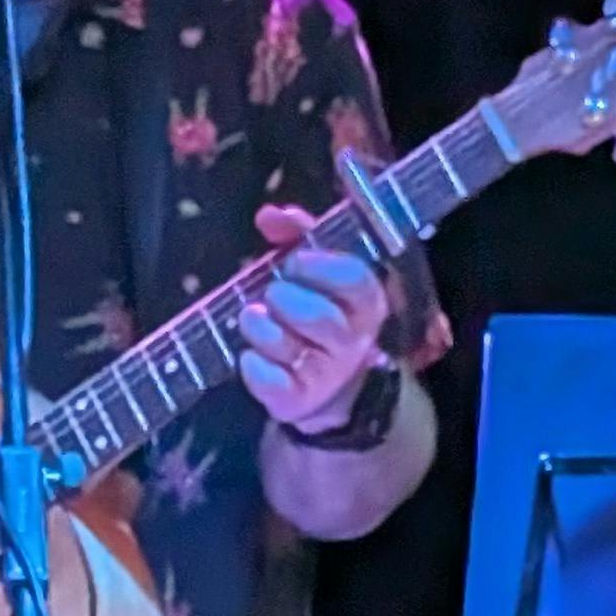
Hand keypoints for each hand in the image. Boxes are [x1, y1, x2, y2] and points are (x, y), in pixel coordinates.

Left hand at [238, 201, 391, 432]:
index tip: (293, 260)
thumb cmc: (321, 312)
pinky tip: (248, 356)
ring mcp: (327, 373)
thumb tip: (270, 215)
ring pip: (295, 349)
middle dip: (289, 300)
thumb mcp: (318, 269)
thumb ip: (298, 237)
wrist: (331, 386)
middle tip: (272, 293)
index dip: (322, 267)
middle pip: (323, 319)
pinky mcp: (299, 401)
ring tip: (251, 317)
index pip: (355, 282)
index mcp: (366, 302)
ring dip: (265, 330)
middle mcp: (353, 339)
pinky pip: (274, 385)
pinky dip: (256, 369)